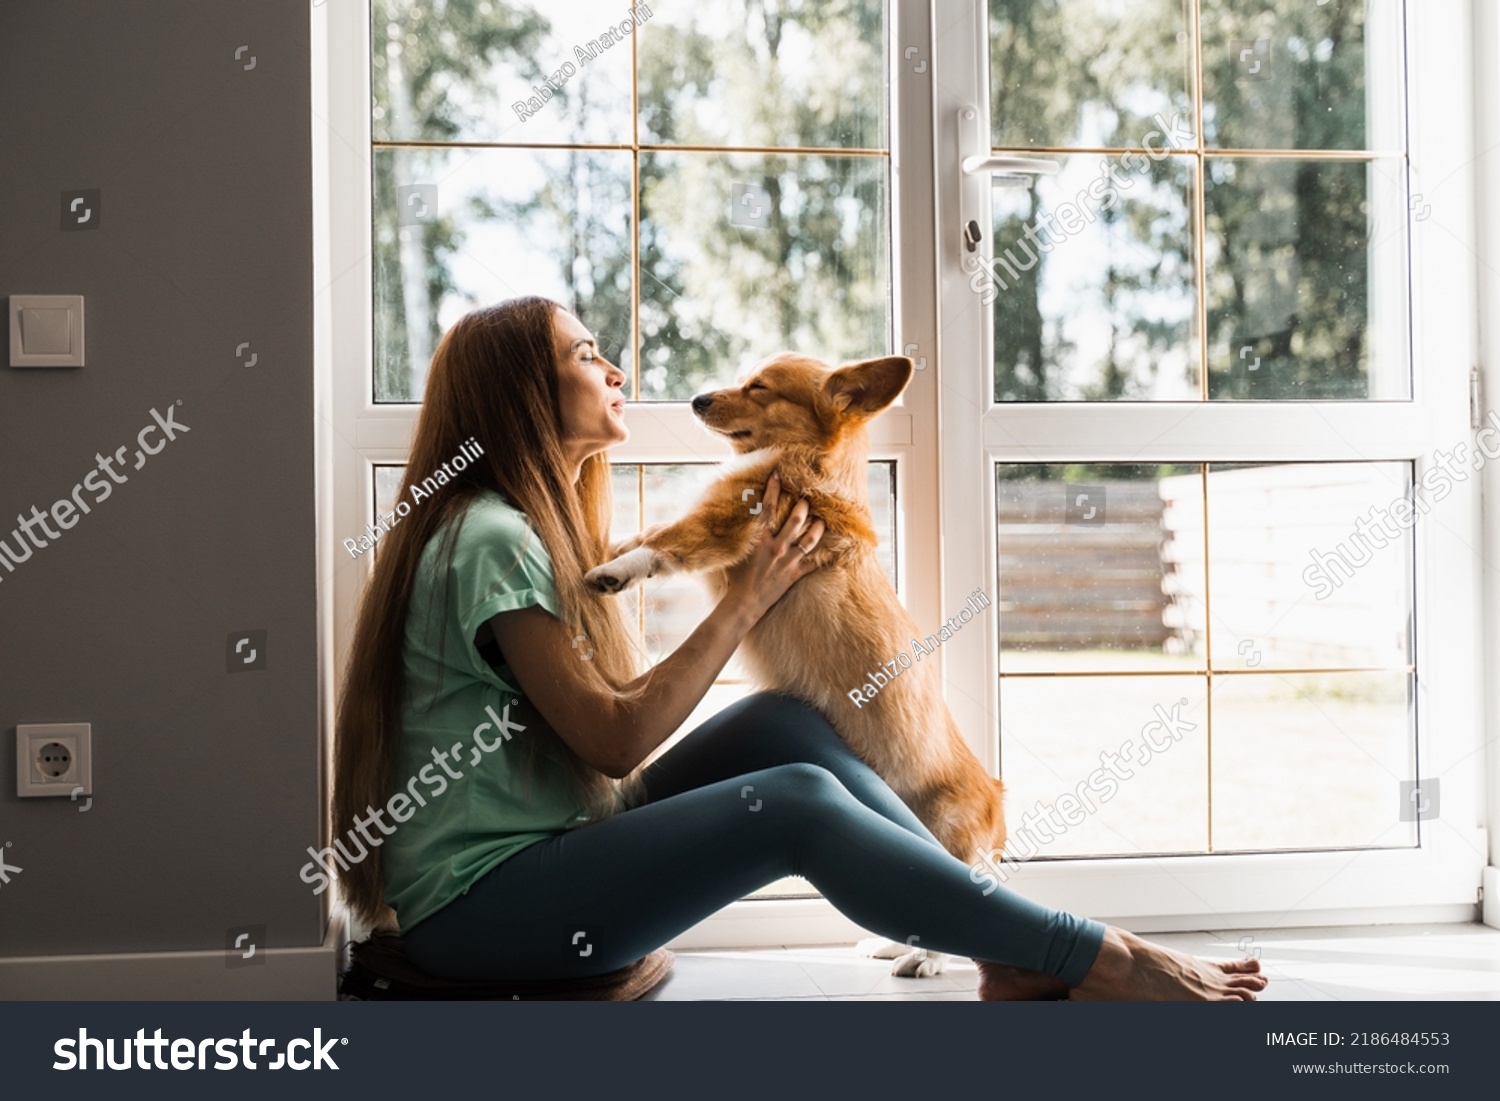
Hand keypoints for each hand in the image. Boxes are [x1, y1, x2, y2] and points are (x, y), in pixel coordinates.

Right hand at [722, 472, 825, 621]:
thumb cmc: (735, 577)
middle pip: (796, 520)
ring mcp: (788, 561)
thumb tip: (733, 518)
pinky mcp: (795, 574)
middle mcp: (777, 547)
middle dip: (804, 506)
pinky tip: (833, 550)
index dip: (773, 489)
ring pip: (810, 539)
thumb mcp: (734, 551)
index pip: (768, 508)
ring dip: (818, 527)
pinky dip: (824, 557)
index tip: (778, 475)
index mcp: (760, 539)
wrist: (744, 603)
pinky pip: (814, 563)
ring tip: (822, 520)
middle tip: (807, 499)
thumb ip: (738, 534)